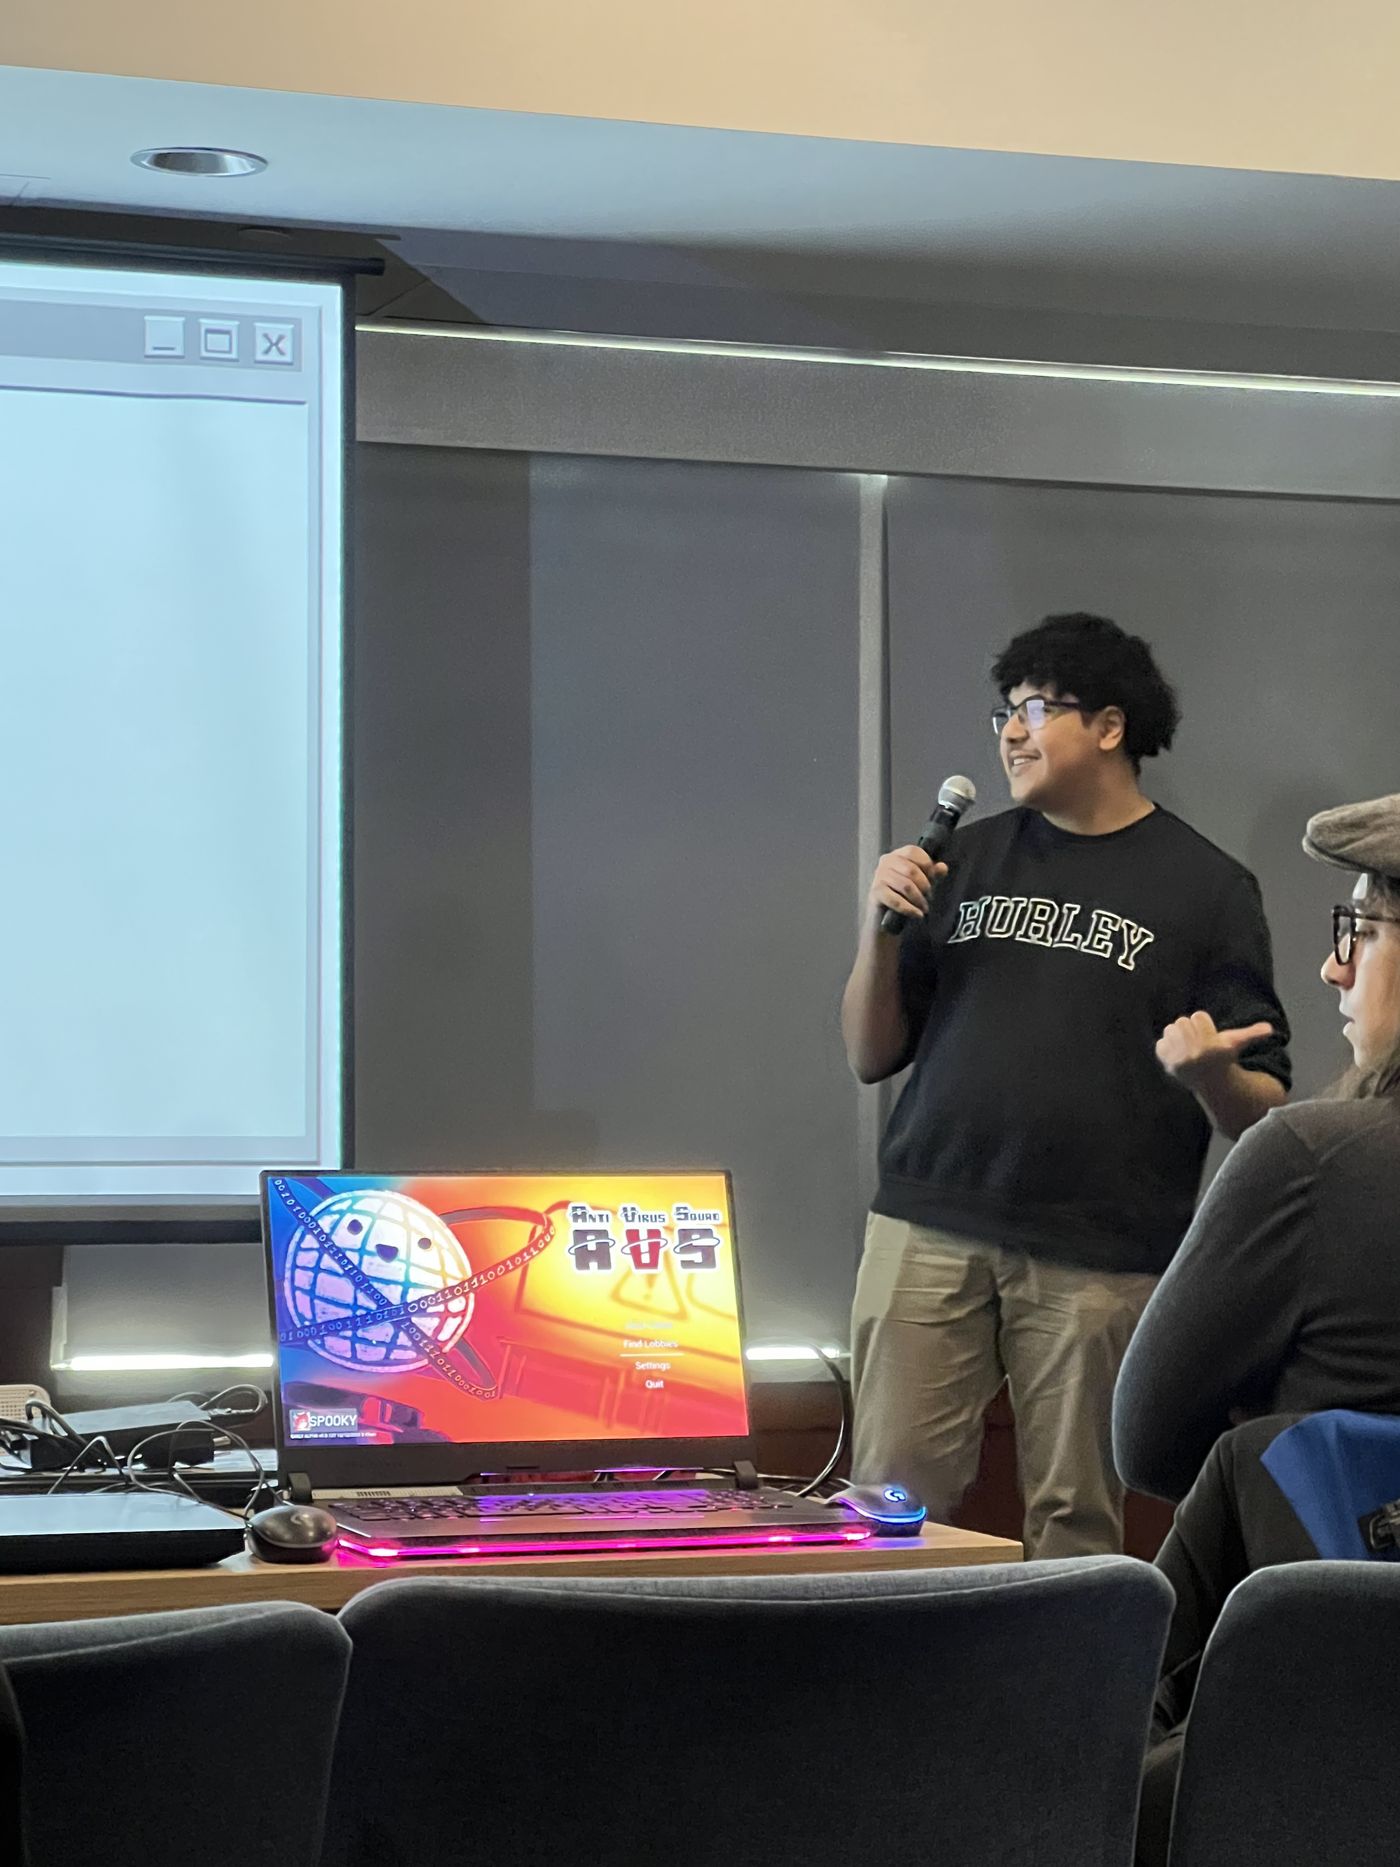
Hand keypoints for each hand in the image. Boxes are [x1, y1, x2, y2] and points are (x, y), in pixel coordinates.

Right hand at [869, 846, 946, 925]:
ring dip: (919, 899)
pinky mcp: (876, 892)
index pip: (913, 851)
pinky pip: (896, 900)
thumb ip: (932, 873)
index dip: (927, 865)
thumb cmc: (903, 896)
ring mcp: (879, 876)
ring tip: (924, 908)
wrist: (884, 918)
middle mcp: (886, 861)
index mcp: (897, 855)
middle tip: (929, 897)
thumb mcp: (921, 882)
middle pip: (911, 870)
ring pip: (906, 886)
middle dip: (924, 886)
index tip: (933, 879)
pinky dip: (910, 909)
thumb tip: (943, 867)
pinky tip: (917, 915)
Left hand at [1156, 1010, 1273, 1084]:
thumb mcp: (1237, 1044)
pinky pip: (1160, 1043)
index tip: (1209, 1035)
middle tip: (1198, 1041)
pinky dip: (1167, 1046)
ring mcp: (1180, 1061)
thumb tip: (1269, 1029)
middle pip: (1182, 1021)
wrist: (1211, 1082)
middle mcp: (1195, 1054)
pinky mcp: (1168, 1065)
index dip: (1204, 1023)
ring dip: (1178, 1035)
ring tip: (1188, 1046)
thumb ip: (1252, 1034)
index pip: (1198, 1015)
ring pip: (1170, 1029)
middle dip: (1190, 1029)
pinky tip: (1178, 1054)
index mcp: (1212, 1046)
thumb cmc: (1223, 1056)